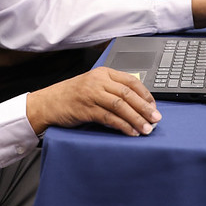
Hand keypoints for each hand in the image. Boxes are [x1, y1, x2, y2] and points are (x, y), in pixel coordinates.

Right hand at [26, 67, 160, 136]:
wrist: (49, 102)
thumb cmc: (73, 95)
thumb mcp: (94, 85)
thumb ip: (112, 88)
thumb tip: (138, 103)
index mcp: (103, 73)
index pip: (131, 81)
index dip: (145, 94)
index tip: (154, 106)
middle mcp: (98, 81)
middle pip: (128, 94)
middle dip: (144, 108)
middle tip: (156, 119)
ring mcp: (92, 94)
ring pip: (120, 106)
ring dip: (136, 119)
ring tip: (146, 129)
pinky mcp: (86, 109)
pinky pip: (109, 118)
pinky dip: (122, 126)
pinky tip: (130, 132)